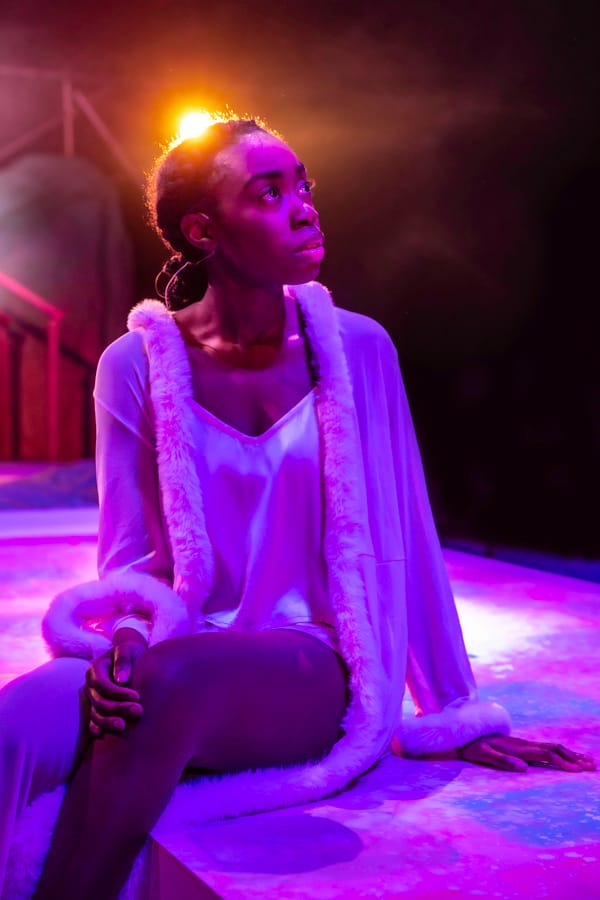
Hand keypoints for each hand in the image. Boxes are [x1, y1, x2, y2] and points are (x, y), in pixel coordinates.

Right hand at [84, 628, 147, 736]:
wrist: (131, 658)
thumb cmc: (130, 652)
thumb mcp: (127, 649)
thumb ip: (123, 660)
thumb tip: (120, 679)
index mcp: (95, 670)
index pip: (102, 685)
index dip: (118, 693)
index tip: (137, 696)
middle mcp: (90, 686)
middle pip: (100, 701)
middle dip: (118, 708)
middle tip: (138, 711)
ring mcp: (92, 699)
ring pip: (95, 715)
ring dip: (109, 722)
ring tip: (124, 727)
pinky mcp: (96, 709)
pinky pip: (92, 722)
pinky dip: (97, 729)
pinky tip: (104, 735)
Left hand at [457, 733, 595, 772]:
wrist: (465, 733)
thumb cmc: (473, 747)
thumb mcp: (483, 755)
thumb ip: (502, 761)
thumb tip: (524, 768)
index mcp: (519, 748)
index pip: (546, 755)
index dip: (562, 762)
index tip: (578, 770)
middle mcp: (525, 744)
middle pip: (556, 749)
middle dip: (575, 757)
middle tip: (593, 766)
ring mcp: (525, 744)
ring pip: (554, 748)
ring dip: (572, 754)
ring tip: (589, 761)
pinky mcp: (523, 747)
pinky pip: (547, 749)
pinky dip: (562, 753)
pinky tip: (568, 757)